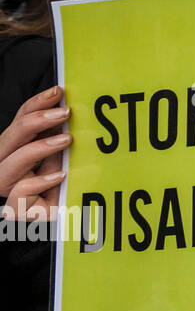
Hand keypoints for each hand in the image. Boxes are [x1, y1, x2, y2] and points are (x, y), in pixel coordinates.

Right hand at [0, 85, 69, 221]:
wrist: (64, 218)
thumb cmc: (61, 183)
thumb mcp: (59, 154)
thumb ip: (57, 135)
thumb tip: (71, 107)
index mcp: (14, 149)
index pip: (19, 121)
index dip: (35, 104)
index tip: (58, 91)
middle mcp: (5, 166)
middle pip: (9, 138)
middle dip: (35, 121)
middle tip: (65, 113)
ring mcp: (8, 188)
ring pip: (9, 165)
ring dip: (38, 149)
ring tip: (66, 140)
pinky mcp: (18, 209)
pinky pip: (19, 194)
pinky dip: (38, 182)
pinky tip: (59, 175)